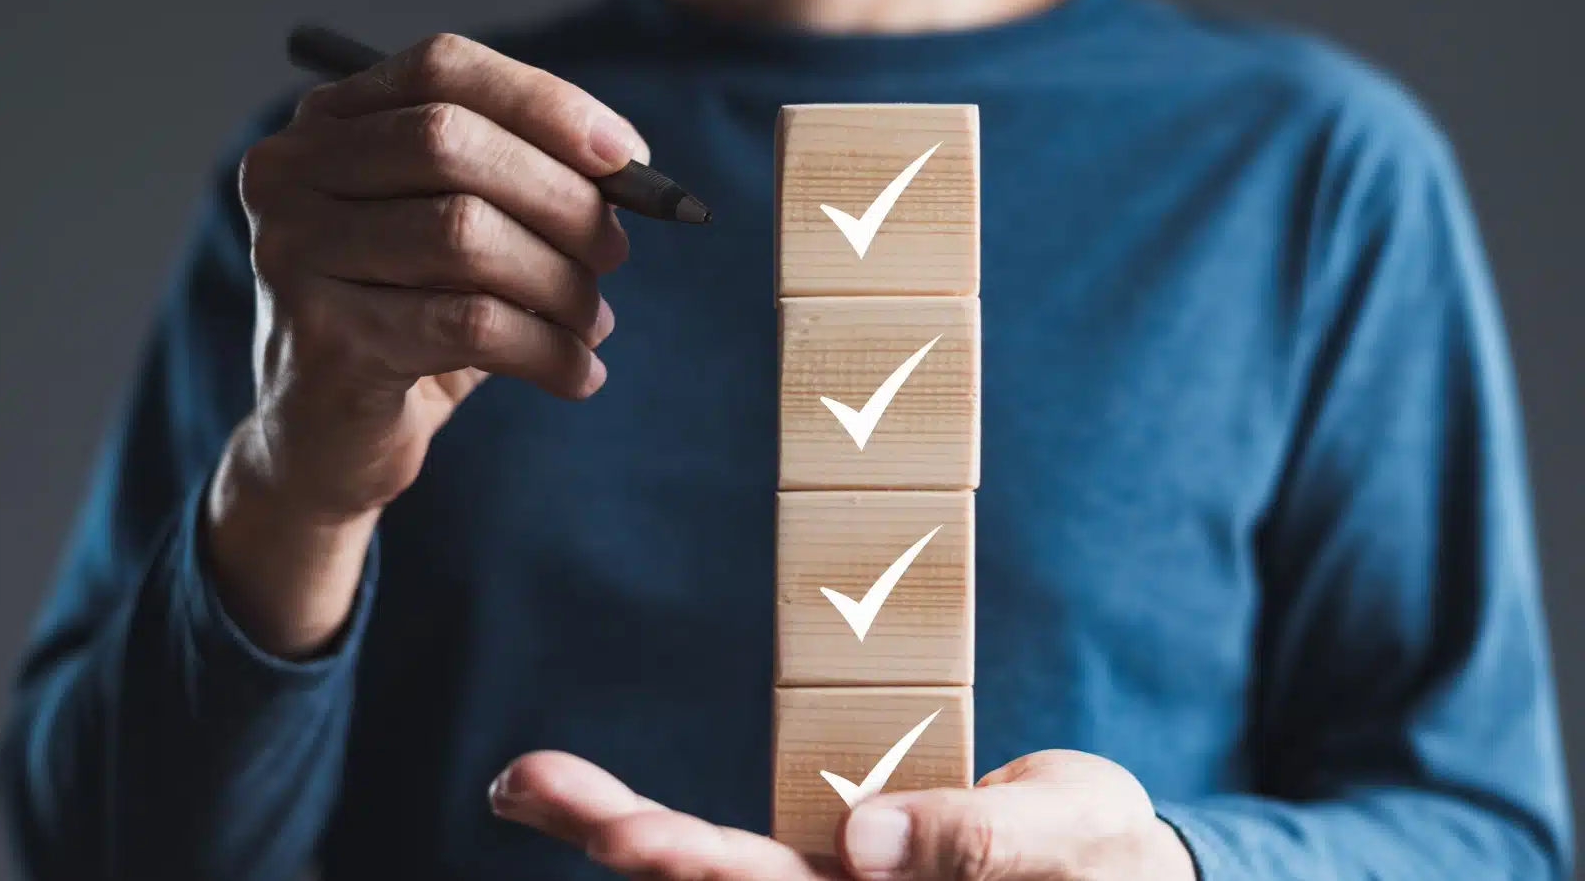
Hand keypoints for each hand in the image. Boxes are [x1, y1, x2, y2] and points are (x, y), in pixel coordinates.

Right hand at [204, 33, 648, 656]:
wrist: (326, 440)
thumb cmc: (410, 320)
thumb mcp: (459, 238)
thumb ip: (520, 186)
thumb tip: (626, 171)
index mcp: (327, 125)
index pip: (442, 69)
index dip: (545, 104)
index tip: (629, 157)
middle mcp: (291, 174)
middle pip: (450, 144)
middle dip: (561, 198)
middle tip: (616, 253)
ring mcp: (295, 254)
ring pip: (464, 236)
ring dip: (561, 284)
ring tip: (594, 324)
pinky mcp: (324, 340)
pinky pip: (469, 326)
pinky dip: (548, 351)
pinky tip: (579, 374)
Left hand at [489, 750, 1197, 880]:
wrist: (1126, 878)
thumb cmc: (1109, 862)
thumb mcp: (1076, 836)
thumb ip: (981, 843)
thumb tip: (869, 844)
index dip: (690, 866)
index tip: (623, 832)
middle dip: (627, 837)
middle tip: (528, 782)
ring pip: (720, 873)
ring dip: (619, 832)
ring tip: (530, 784)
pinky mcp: (844, 865)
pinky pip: (746, 853)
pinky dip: (669, 837)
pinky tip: (602, 811)